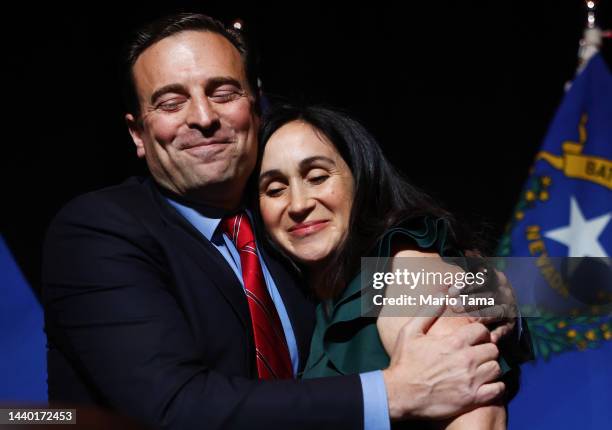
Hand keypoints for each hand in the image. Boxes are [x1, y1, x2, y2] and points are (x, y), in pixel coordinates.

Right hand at [381, 302, 504, 420]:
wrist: (400, 394)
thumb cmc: (404, 362)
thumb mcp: (410, 332)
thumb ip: (427, 312)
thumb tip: (441, 296)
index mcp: (453, 342)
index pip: (482, 330)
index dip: (478, 333)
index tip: (473, 339)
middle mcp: (466, 360)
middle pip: (492, 349)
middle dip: (486, 349)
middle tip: (477, 354)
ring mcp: (471, 380)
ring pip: (496, 368)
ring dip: (489, 367)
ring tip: (479, 369)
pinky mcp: (472, 398)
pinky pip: (497, 389)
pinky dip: (495, 386)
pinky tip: (485, 385)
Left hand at [449, 265, 518, 342]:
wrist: (504, 305)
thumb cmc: (482, 287)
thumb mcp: (479, 272)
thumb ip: (473, 262)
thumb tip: (469, 249)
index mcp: (496, 277)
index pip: (483, 278)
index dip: (467, 284)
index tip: (451, 290)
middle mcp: (505, 292)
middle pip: (488, 295)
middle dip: (470, 301)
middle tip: (453, 306)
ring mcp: (510, 308)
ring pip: (497, 311)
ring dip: (481, 316)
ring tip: (469, 320)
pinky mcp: (511, 324)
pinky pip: (506, 329)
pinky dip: (499, 334)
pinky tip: (490, 338)